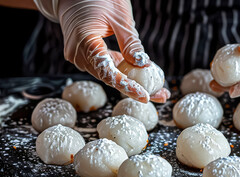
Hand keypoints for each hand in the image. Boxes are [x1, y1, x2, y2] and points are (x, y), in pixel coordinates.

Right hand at [33, 0, 169, 102]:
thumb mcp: (120, 17)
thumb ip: (130, 43)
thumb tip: (144, 65)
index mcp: (85, 41)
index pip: (107, 72)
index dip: (127, 86)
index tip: (145, 96)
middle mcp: (77, 53)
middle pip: (109, 78)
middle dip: (135, 88)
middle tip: (162, 95)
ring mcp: (77, 56)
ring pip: (107, 75)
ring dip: (130, 81)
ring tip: (157, 89)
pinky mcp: (83, 55)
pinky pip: (104, 67)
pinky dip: (121, 72)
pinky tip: (141, 77)